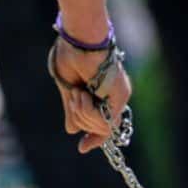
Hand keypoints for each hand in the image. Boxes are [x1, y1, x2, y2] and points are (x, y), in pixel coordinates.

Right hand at [49, 39, 131, 153]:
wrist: (79, 38)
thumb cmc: (71, 54)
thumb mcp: (67, 88)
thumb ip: (72, 110)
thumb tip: (71, 130)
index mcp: (101, 93)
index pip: (102, 125)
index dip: (93, 139)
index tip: (82, 148)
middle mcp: (113, 97)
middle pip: (96, 129)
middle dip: (80, 117)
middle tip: (75, 94)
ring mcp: (119, 98)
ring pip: (100, 129)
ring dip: (82, 113)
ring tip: (78, 92)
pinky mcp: (120, 97)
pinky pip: (104, 123)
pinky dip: (89, 112)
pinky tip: (83, 95)